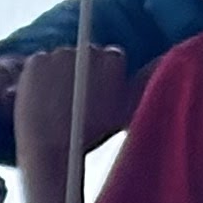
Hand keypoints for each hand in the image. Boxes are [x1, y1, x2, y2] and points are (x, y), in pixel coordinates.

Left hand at [13, 39, 133, 186]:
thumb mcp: (127, 110)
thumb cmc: (91, 136)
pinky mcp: (36, 61)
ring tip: (54, 103)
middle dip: (81, 72)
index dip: (100, 79)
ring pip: (62, 58)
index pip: (111, 58)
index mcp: (114, 60)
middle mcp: (89, 51)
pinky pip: (38, 61)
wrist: (51, 151)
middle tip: (72, 102)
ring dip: (59, 74)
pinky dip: (37, 77)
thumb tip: (166, 59)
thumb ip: (145, 83)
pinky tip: (40, 98)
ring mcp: (60, 54)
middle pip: (87, 54)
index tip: (92, 99)